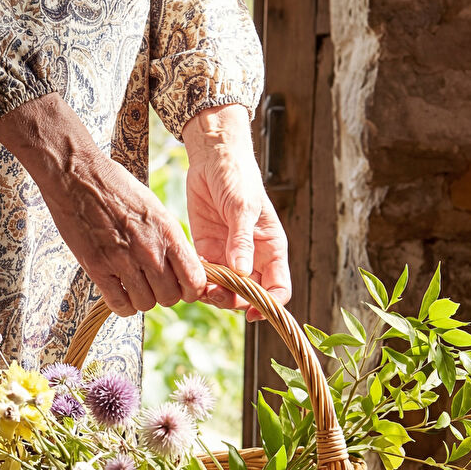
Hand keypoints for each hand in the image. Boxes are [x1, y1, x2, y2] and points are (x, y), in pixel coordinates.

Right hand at [0, 93, 207, 316]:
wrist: (78, 176)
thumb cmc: (116, 188)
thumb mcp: (154, 208)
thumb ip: (168, 238)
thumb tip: (179, 265)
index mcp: (168, 233)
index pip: (194, 280)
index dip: (191, 289)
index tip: (182, 287)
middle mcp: (150, 251)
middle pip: (170, 298)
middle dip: (164, 295)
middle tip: (153, 285)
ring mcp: (124, 262)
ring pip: (145, 304)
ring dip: (141, 300)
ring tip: (134, 286)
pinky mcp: (99, 269)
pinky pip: (119, 305)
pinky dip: (122, 306)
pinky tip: (118, 293)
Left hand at [182, 103, 290, 319]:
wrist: (213, 157)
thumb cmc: (237, 177)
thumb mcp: (242, 207)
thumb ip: (242, 240)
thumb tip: (243, 272)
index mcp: (271, 248)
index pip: (278, 287)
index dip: (269, 304)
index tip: (253, 312)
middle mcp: (252, 257)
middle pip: (249, 295)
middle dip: (235, 301)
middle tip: (216, 294)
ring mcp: (229, 256)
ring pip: (226, 291)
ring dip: (215, 295)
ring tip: (202, 287)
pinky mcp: (207, 251)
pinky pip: (206, 277)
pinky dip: (200, 282)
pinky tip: (193, 275)